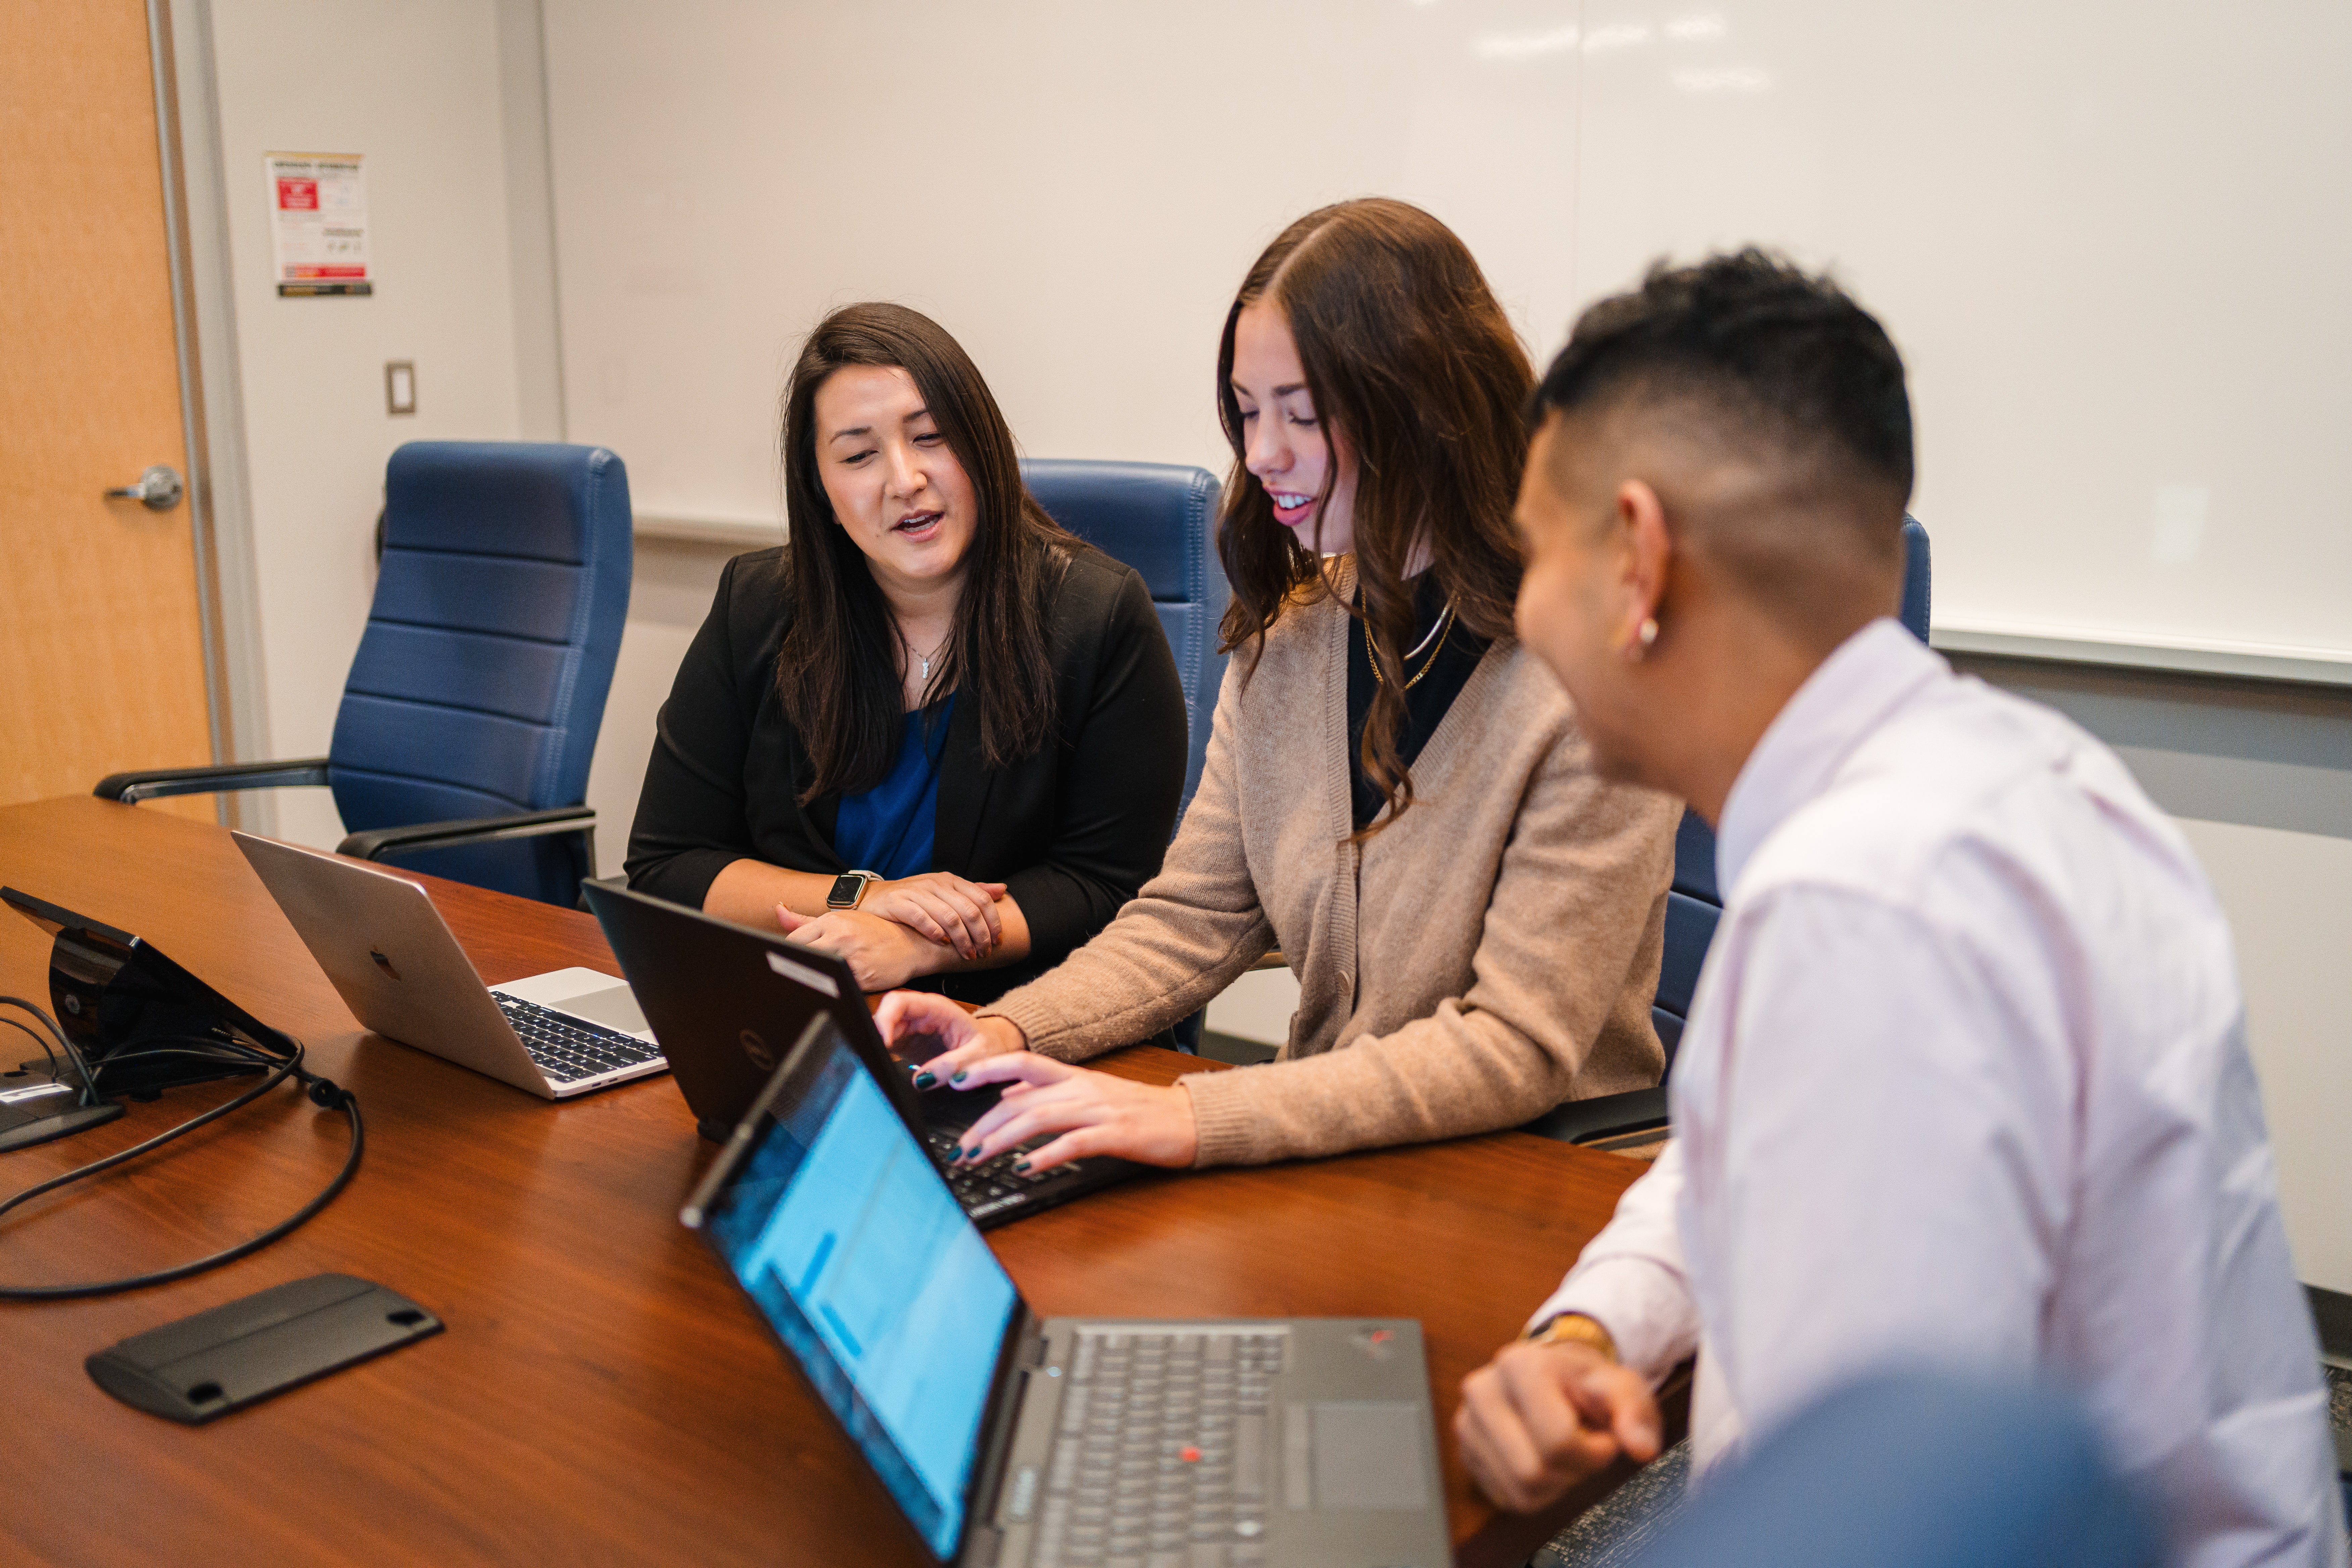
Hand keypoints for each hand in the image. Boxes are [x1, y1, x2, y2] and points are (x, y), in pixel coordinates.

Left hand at [775, 906, 947, 991]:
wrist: (911, 944)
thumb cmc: (875, 932)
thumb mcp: (842, 920)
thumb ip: (806, 920)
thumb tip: (777, 909)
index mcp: (831, 921)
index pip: (792, 940)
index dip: (789, 953)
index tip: (793, 960)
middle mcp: (838, 937)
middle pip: (798, 956)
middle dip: (796, 966)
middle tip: (800, 972)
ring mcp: (849, 957)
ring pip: (814, 972)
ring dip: (812, 978)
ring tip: (819, 979)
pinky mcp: (860, 977)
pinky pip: (836, 987)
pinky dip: (832, 989)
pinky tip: (836, 987)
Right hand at [859, 873, 1007, 960]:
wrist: (874, 898)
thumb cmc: (915, 898)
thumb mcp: (945, 891)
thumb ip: (973, 891)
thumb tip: (1003, 889)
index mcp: (950, 880)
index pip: (981, 898)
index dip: (993, 921)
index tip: (998, 941)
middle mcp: (936, 883)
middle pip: (968, 910)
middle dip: (980, 935)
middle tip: (983, 953)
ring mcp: (916, 892)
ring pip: (949, 916)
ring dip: (962, 940)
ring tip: (967, 955)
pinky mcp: (898, 903)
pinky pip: (921, 918)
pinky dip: (935, 932)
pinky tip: (942, 943)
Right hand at [872, 989, 1027, 1072]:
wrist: (995, 1048)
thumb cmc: (991, 1045)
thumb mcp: (979, 1056)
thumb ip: (954, 1065)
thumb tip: (923, 1080)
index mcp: (936, 1008)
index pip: (900, 1001)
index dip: (885, 1018)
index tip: (882, 1042)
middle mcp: (920, 1014)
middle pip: (885, 1014)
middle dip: (876, 1034)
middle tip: (875, 1059)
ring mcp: (911, 1028)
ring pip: (881, 1029)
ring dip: (877, 1046)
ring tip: (878, 1066)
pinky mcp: (907, 1043)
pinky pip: (886, 1044)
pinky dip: (881, 1055)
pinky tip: (883, 1068)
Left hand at [940, 1053, 1198, 1172]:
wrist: (1190, 1118)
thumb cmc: (1141, 1110)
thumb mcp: (1092, 1093)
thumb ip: (1050, 1093)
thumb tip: (1008, 1096)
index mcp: (1075, 1076)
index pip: (1022, 1063)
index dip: (986, 1069)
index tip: (953, 1080)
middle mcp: (1082, 1088)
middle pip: (1020, 1099)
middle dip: (984, 1123)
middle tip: (959, 1147)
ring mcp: (1099, 1110)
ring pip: (1038, 1118)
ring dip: (1001, 1139)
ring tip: (976, 1157)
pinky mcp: (1116, 1134)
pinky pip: (1072, 1144)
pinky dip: (1044, 1156)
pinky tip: (1023, 1169)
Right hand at [1454, 1339, 1660, 1512]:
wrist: (1556, 1376)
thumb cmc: (1589, 1384)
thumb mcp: (1622, 1387)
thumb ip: (1635, 1414)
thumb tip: (1642, 1449)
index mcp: (1518, 1364)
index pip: (1557, 1441)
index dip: (1592, 1452)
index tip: (1602, 1436)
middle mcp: (1482, 1390)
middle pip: (1533, 1472)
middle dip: (1572, 1470)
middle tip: (1584, 1447)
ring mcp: (1467, 1422)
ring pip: (1519, 1491)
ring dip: (1554, 1484)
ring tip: (1564, 1453)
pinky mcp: (1466, 1452)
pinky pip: (1506, 1498)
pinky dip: (1534, 1492)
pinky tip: (1543, 1461)